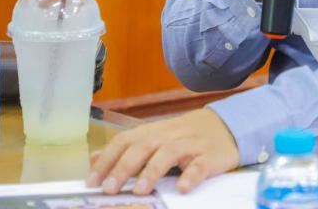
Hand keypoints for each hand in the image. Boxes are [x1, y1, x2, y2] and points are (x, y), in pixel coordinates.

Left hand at [86, 108, 239, 195]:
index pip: (124, 142)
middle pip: (143, 146)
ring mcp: (190, 145)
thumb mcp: (153, 138)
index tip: (92, 181)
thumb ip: (125, 149)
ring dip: (152, 171)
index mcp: (152, 132)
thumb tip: (94, 158)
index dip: (107, 161)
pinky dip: (190, 176)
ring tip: (139, 190)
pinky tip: (182, 188)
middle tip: (109, 189)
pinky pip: (200, 166)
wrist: (225, 126)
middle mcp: (168, 136)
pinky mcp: (210, 157)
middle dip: (124, 167)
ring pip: (169, 154)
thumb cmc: (184, 136)